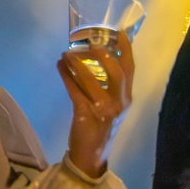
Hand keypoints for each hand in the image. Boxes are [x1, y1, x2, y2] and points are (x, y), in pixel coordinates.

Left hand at [58, 28, 135, 178]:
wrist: (91, 155)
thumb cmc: (100, 127)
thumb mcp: (111, 107)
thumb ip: (109, 88)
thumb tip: (95, 59)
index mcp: (126, 98)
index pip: (129, 69)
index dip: (126, 49)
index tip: (119, 32)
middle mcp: (118, 103)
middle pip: (116, 72)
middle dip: (103, 55)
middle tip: (89, 44)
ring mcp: (102, 110)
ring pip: (90, 80)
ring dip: (76, 64)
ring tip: (66, 54)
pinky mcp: (85, 115)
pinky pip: (74, 91)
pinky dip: (65, 76)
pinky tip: (59, 67)